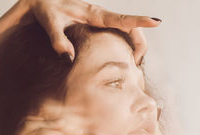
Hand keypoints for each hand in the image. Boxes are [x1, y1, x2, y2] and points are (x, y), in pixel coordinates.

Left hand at [20, 0, 161, 63]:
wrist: (42, 0)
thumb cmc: (46, 9)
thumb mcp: (50, 23)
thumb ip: (58, 40)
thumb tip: (69, 58)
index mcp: (93, 14)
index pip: (121, 18)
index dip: (140, 20)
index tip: (157, 22)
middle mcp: (101, 15)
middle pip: (130, 27)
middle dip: (139, 43)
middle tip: (134, 63)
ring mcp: (100, 19)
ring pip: (126, 29)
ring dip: (133, 44)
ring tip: (129, 63)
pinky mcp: (96, 23)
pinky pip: (117, 31)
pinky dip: (124, 42)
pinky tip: (119, 55)